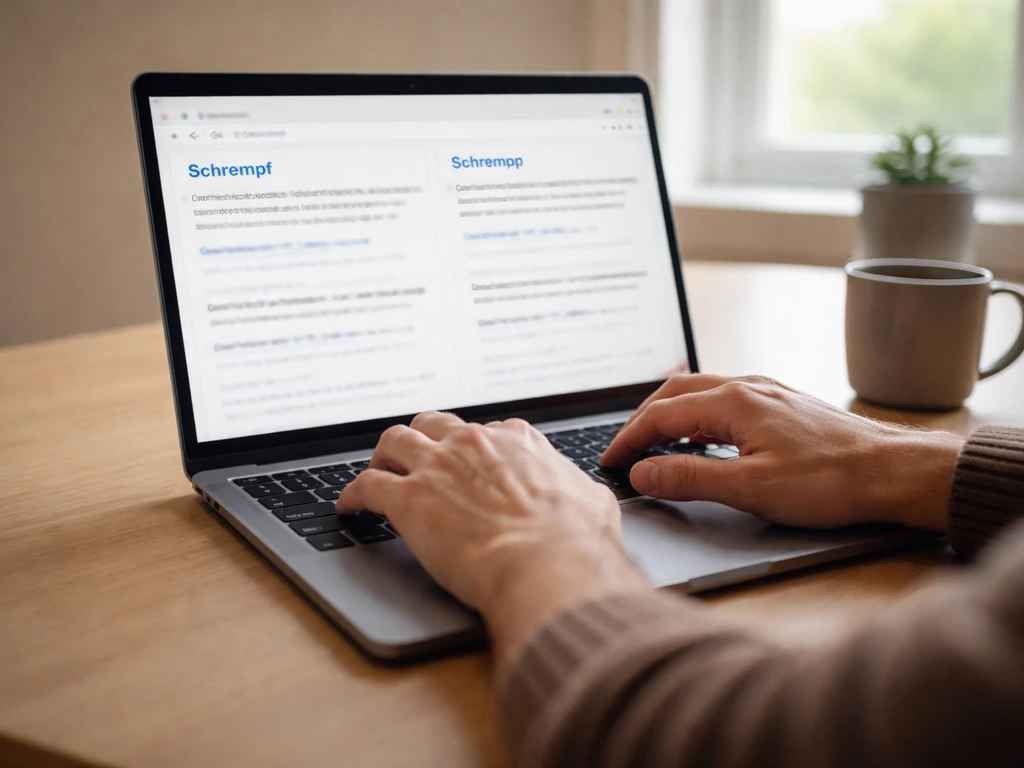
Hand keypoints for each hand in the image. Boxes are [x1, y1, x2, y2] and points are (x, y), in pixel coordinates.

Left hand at [336, 412, 648, 660]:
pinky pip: (366, 485)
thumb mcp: (593, 503)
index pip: (485, 432)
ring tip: (378, 471)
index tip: (467, 465)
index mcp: (517, 442)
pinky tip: (349, 507)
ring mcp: (437, 467)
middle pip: (433, 424)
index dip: (472, 450)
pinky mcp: (408, 499)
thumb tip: (585, 497)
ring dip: (384, 456)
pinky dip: (353, 494)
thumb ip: (579, 491)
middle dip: (423, 439)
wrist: (548, 565)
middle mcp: (473, 443)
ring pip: (393, 441)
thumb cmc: (576, 542)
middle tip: (416, 460)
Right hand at [602, 375, 963, 530]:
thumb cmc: (831, 480)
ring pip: (700, 392)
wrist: (894, 470)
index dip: (628, 439)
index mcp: (732, 402)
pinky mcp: (782, 404)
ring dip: (669, 414)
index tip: (610, 460)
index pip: (660, 415)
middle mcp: (747, 387)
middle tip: (622, 449)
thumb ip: (690, 479)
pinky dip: (697, 415)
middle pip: (674, 393)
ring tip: (652, 442)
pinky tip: (701, 437)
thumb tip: (642, 473)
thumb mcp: (751, 488)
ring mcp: (766, 392)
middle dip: (641, 420)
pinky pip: (724, 399)